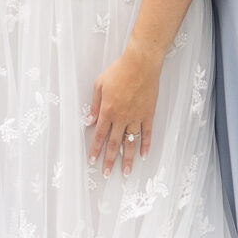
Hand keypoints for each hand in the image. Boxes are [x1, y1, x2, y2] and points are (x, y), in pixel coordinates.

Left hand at [87, 43, 161, 173]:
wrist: (141, 64)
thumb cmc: (119, 71)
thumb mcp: (99, 85)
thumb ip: (94, 105)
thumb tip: (89, 121)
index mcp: (108, 110)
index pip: (100, 135)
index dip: (95, 149)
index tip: (92, 160)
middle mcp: (121, 117)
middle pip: (114, 143)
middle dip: (109, 160)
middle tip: (106, 173)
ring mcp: (136, 117)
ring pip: (131, 142)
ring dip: (128, 159)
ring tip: (126, 172)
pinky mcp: (148, 114)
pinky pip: (147, 133)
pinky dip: (145, 145)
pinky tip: (143, 155)